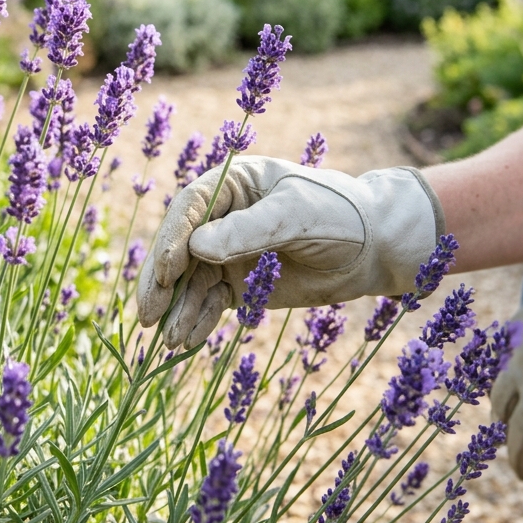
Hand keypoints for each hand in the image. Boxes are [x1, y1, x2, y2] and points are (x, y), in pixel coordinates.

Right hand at [137, 156, 443, 348]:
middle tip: (148, 312)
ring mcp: (226, 251)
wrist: (373, 249)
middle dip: (161, 281)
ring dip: (176, 308)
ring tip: (168, 339)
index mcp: (232, 182)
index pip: (190, 208)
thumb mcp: (297, 215)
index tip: (166, 270)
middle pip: (178, 247)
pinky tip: (185, 341)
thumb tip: (197, 248)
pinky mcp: (237, 284)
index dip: (172, 238)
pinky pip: (207, 303)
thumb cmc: (340, 215)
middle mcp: (221, 216)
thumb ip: (248, 230)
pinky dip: (196, 321)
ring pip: (188, 281)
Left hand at [492, 245, 522, 498]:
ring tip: (522, 473)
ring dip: (520, 457)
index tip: (503, 404)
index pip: (503, 368)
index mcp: (520, 331)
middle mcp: (519, 364)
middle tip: (508, 443)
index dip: (504, 389)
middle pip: (504, 405)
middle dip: (506, 426)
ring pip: (520, 436)